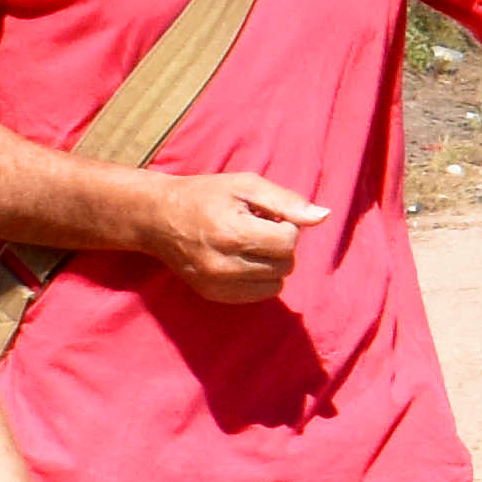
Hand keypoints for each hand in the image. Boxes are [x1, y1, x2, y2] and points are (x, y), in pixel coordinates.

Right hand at [144, 170, 325, 303]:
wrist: (157, 218)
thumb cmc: (205, 196)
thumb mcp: (245, 185)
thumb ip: (287, 201)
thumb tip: (324, 216)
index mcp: (233, 233)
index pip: (288, 241)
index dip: (286, 225)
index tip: (267, 216)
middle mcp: (225, 264)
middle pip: (285, 264)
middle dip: (279, 245)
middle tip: (255, 228)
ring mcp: (218, 284)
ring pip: (276, 283)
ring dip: (271, 263)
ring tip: (247, 244)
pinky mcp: (214, 296)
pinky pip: (260, 295)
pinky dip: (259, 278)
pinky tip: (240, 259)